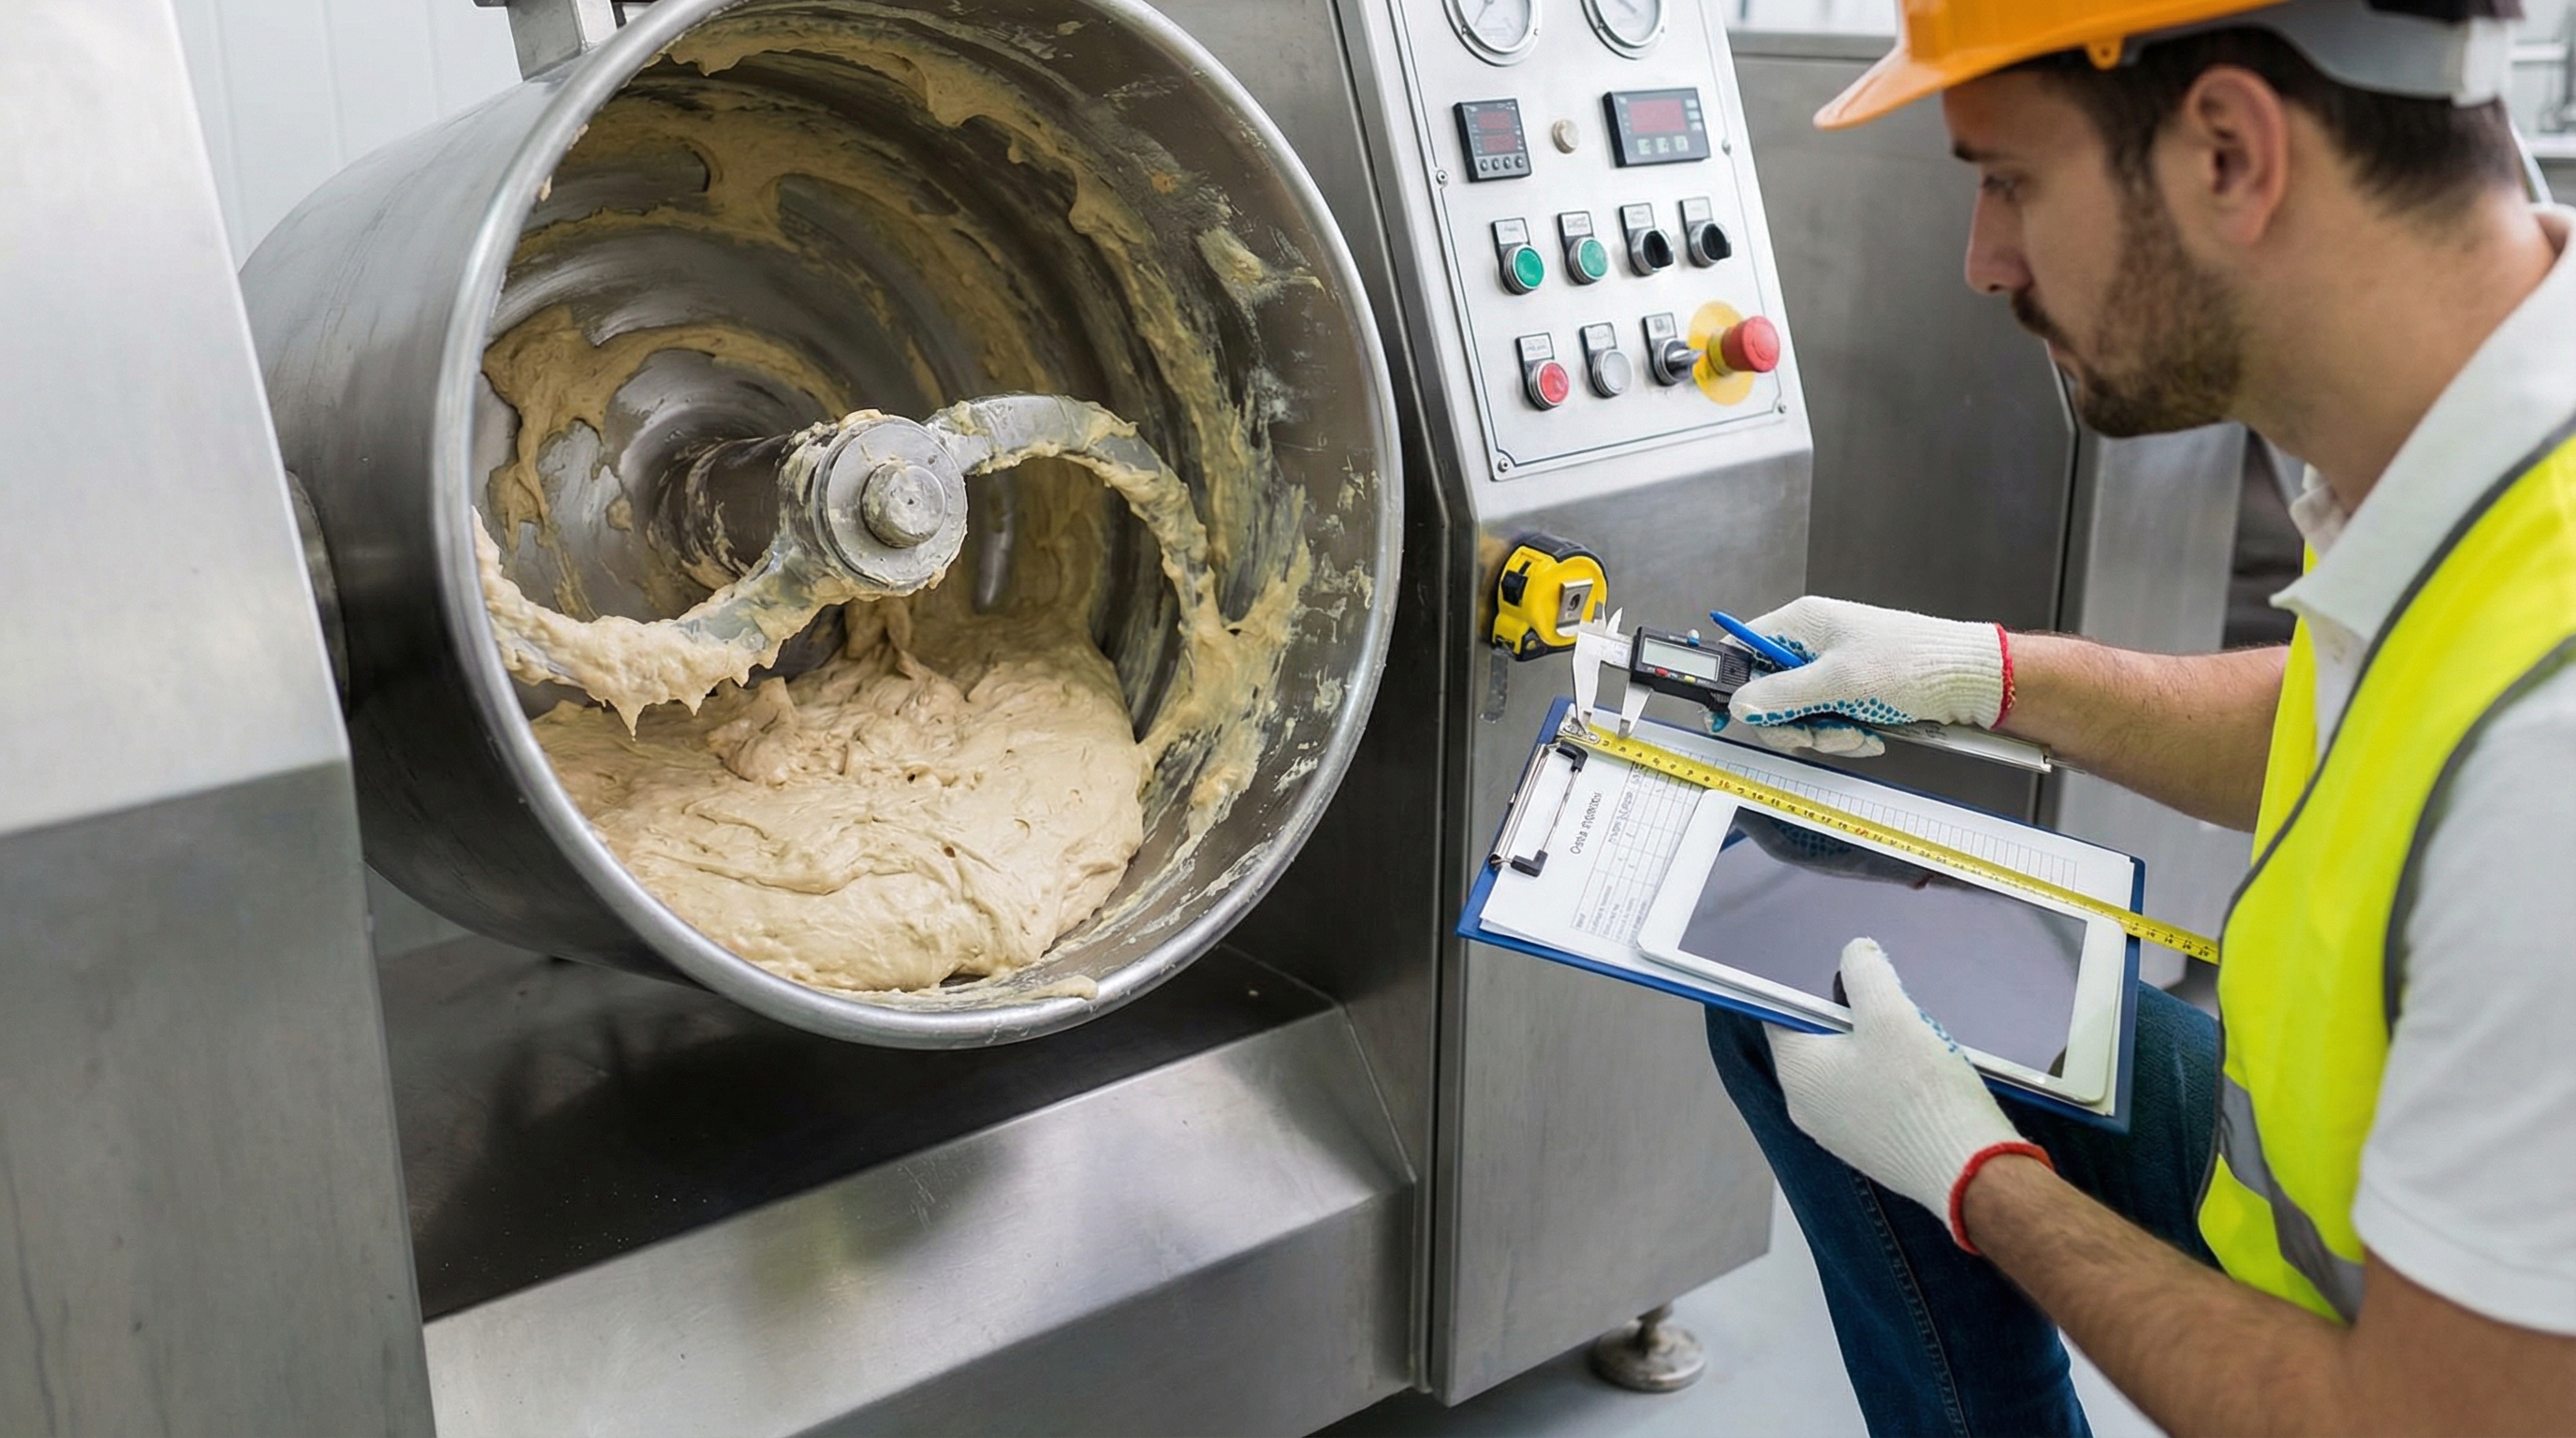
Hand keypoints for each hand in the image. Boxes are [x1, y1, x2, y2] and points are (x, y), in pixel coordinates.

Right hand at [1720, 597, 2007, 756]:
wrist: (1971, 679)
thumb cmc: (1914, 663)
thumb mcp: (1839, 682)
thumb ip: (1781, 695)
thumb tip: (1739, 704)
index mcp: (1801, 624)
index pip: (1741, 649)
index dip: (1730, 683)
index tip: (1723, 716)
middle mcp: (1812, 644)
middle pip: (1768, 693)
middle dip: (1793, 722)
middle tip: (1817, 732)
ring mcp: (1832, 670)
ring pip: (1799, 714)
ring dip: (1825, 733)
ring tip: (1858, 732)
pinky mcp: (1852, 693)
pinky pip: (1827, 722)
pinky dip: (1845, 735)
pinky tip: (1871, 733)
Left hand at [1769, 938, 2047, 1249]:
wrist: (1969, 1171)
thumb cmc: (1922, 1092)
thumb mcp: (1891, 1014)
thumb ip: (1865, 973)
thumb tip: (1854, 951)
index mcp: (1795, 1070)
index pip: (1782, 1012)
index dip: (1813, 987)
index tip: (1848, 977)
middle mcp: (1803, 1104)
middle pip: (1818, 1038)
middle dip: (1853, 1016)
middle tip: (1892, 1006)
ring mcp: (1834, 1131)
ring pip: (1847, 1068)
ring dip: (1875, 1047)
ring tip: (1914, 1040)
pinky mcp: (1867, 1147)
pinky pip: (1868, 1097)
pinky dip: (1888, 1078)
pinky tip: (1922, 1074)